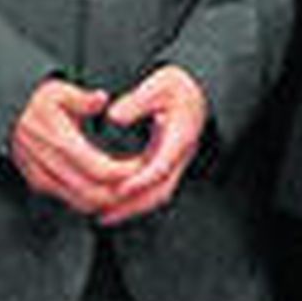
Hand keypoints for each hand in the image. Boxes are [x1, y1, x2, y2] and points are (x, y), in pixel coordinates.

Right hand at [10, 78, 135, 215]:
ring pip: (83, 204)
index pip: (100, 169)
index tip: (143, 165)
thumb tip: (101, 98)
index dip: (125, 173)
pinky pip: (71, 203)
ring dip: (109, 203)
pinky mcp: (39, 186)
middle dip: (122, 193)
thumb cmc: (39, 101)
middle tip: (142, 182)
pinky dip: (94, 203)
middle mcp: (48, 164)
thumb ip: (82, 98)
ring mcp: (42, 178)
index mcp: (58, 140)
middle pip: (94, 194)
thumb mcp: (59, 91)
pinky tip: (109, 192)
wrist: (8, 115)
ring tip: (129, 189)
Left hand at [95, 66, 208, 227]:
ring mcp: (175, 162)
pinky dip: (135, 199)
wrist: (198, 89)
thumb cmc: (179, 85)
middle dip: (132, 206)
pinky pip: (153, 188)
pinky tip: (114, 202)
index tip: (121, 189)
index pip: (162, 166)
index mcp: (181, 136)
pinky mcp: (168, 163)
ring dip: (131, 207)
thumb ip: (137, 100)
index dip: (141, 180)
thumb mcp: (160, 84)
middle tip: (104, 215)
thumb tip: (113, 116)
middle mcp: (180, 155)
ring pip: (156, 194)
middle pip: (159, 191)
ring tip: (103, 216)